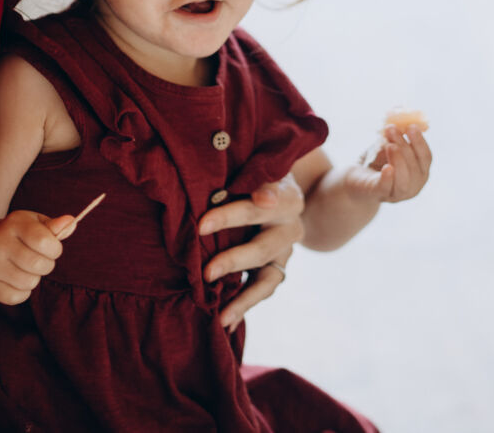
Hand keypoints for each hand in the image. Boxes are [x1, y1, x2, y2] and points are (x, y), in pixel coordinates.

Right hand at [0, 210, 76, 304]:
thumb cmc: (25, 233)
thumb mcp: (39, 224)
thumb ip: (55, 226)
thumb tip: (70, 222)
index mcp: (14, 223)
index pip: (44, 241)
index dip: (55, 249)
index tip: (52, 247)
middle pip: (38, 264)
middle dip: (47, 265)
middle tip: (40, 259)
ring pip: (28, 282)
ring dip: (34, 278)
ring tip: (27, 268)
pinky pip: (15, 297)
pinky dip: (22, 293)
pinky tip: (17, 279)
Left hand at [199, 174, 304, 330]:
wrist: (275, 187)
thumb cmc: (254, 174)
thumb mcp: (256, 169)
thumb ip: (251, 180)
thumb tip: (251, 196)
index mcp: (288, 197)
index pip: (259, 206)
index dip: (230, 215)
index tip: (201, 225)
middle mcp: (291, 227)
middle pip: (263, 248)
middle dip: (233, 261)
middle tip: (206, 272)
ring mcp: (286, 252)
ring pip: (268, 279)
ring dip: (244, 298)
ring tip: (222, 317)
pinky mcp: (277, 268)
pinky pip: (263, 291)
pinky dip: (244, 306)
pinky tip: (226, 323)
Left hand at [351, 124, 431, 202]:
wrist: (355, 178)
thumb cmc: (377, 160)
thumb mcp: (388, 142)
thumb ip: (396, 129)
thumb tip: (399, 107)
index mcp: (419, 173)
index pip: (426, 158)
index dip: (420, 142)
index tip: (411, 126)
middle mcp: (412, 187)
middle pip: (415, 169)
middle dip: (405, 147)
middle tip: (392, 129)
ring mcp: (395, 194)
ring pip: (404, 181)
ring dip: (398, 160)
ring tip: (389, 144)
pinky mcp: (377, 195)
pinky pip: (386, 188)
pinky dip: (388, 178)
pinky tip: (387, 167)